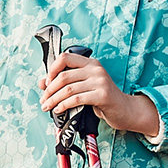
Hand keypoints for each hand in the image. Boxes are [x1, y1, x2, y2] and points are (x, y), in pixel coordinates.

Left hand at [39, 52, 158, 135]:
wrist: (125, 110)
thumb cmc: (103, 98)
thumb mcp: (84, 86)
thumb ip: (65, 83)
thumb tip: (42, 83)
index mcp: (91, 63)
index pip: (65, 57)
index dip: (52, 69)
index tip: (47, 83)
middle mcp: (95, 69)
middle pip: (64, 76)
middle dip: (49, 90)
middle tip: (43, 100)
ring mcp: (100, 81)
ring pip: (68, 89)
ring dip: (53, 99)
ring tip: (47, 107)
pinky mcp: (102, 95)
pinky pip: (76, 99)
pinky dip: (64, 105)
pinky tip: (59, 110)